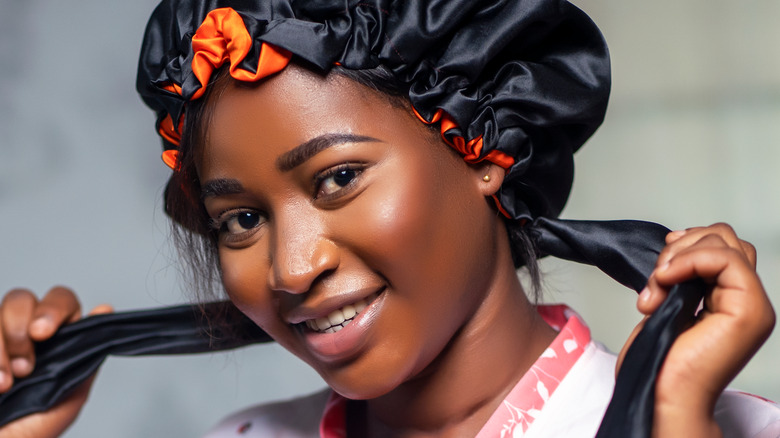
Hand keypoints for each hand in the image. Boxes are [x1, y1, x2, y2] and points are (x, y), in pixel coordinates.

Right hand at [0, 286, 112, 437]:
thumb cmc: (31, 430)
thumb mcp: (69, 394)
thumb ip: (86, 352)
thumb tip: (104, 310)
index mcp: (54, 341)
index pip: (60, 301)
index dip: (54, 309)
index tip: (44, 332)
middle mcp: (22, 335)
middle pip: (22, 298)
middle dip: (20, 326)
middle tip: (25, 364)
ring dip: (3, 347)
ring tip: (7, 382)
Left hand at [617, 223, 774, 437]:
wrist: (662, 394)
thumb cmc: (660, 362)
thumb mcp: (668, 305)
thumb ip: (681, 278)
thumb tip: (674, 251)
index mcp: (728, 299)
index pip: (720, 246)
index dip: (687, 244)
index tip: (659, 265)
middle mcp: (745, 299)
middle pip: (724, 238)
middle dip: (681, 247)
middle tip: (656, 279)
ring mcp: (752, 304)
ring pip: (724, 242)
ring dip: (678, 257)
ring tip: (657, 287)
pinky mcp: (749, 310)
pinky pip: (725, 259)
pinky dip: (689, 260)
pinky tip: (666, 279)